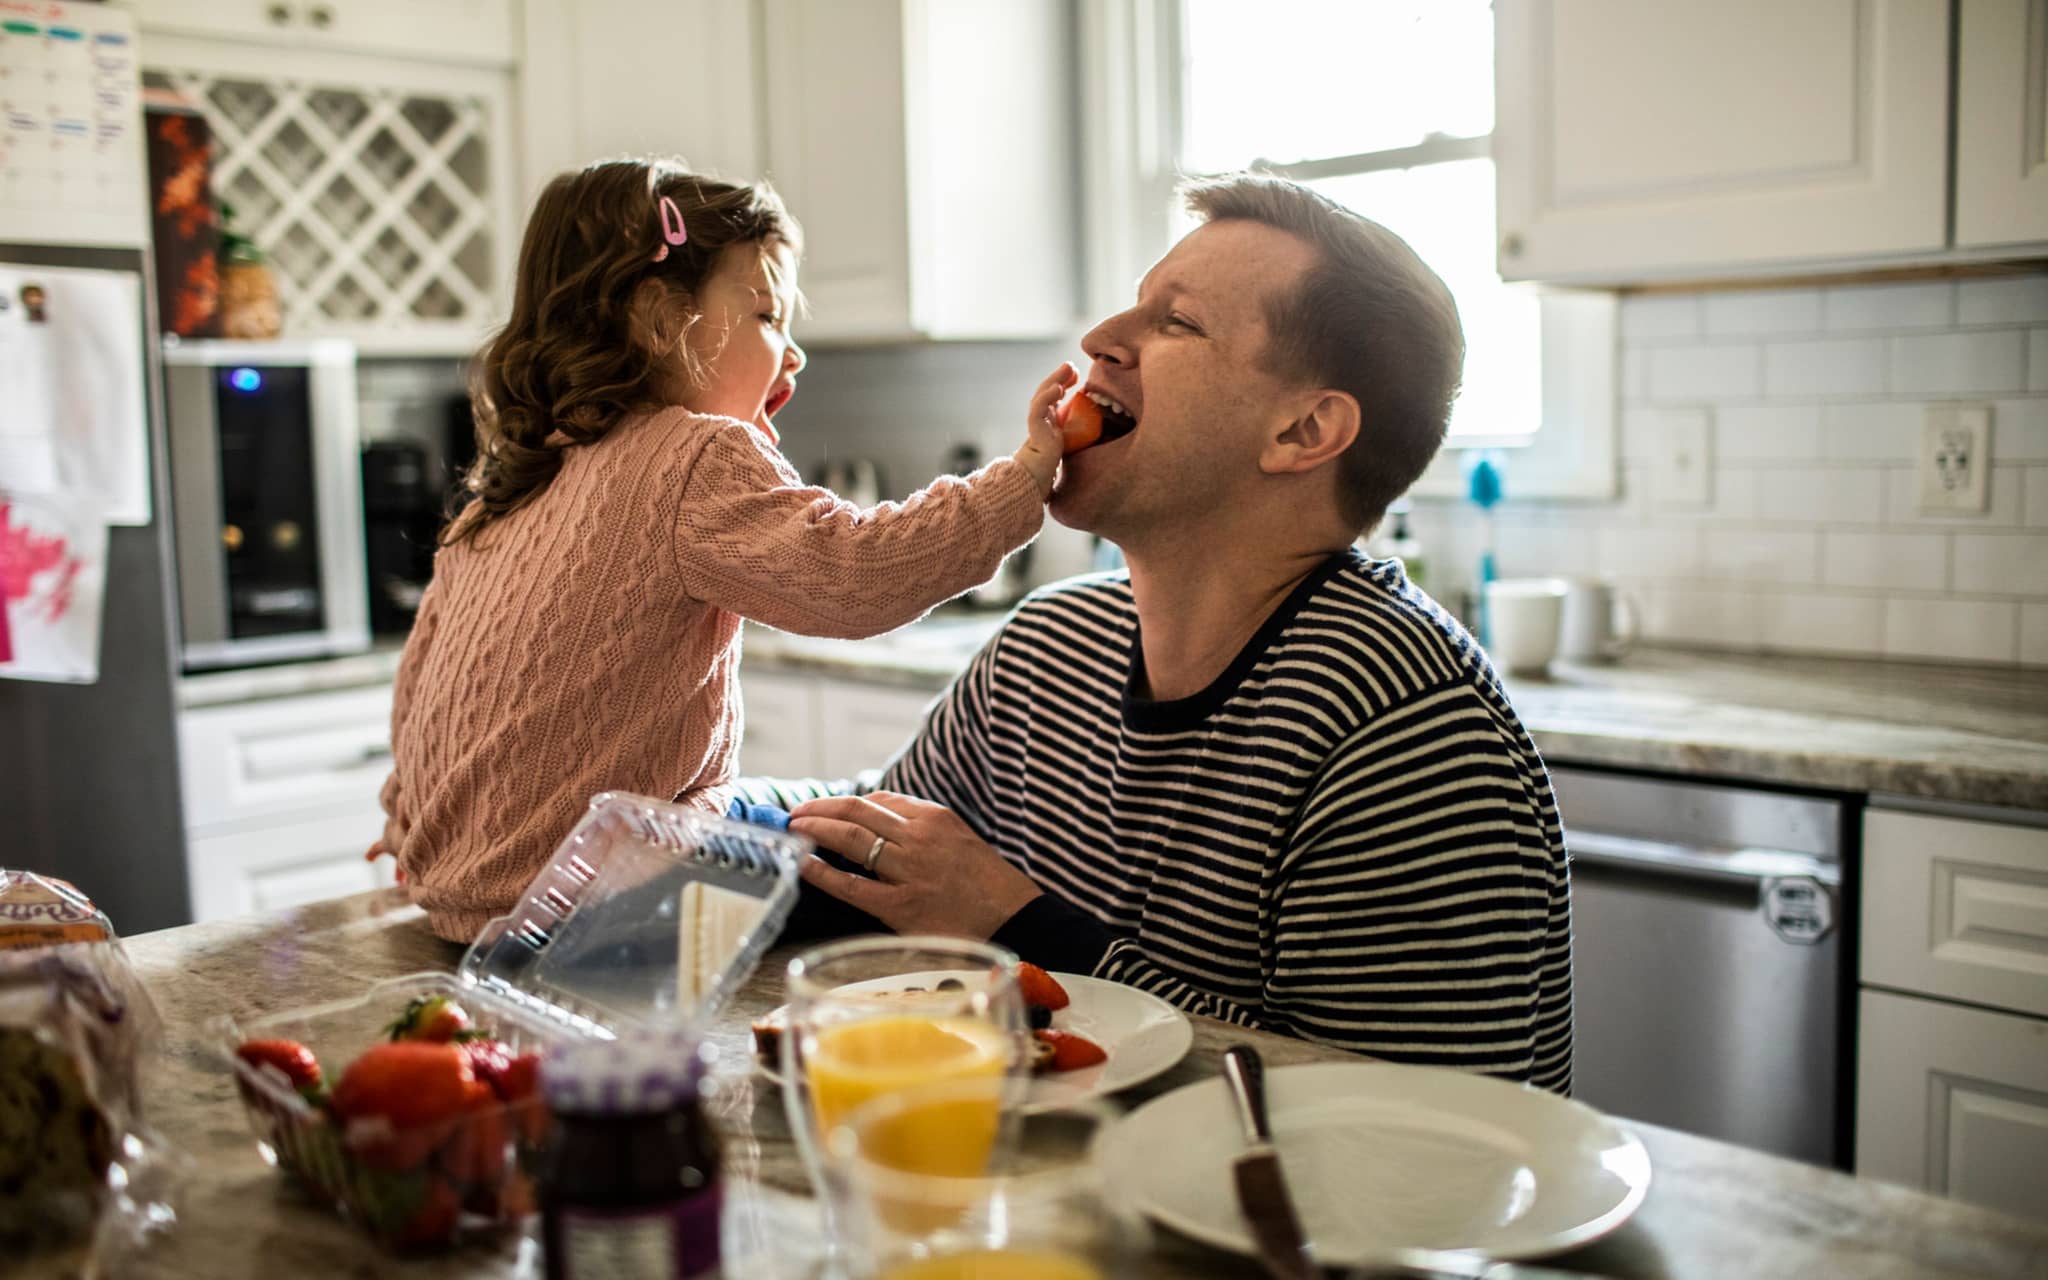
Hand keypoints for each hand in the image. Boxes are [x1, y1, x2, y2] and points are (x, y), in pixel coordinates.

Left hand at [789, 792, 1042, 939]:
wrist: (1017, 919)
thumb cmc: (988, 883)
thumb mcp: (959, 839)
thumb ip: (923, 827)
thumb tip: (879, 823)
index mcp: (935, 818)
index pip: (879, 800)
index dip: (846, 802)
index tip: (827, 807)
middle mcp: (919, 837)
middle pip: (858, 811)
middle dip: (821, 808)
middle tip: (796, 813)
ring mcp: (909, 871)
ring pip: (850, 838)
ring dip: (815, 829)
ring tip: (793, 829)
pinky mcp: (901, 906)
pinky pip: (852, 885)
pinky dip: (823, 872)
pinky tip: (803, 864)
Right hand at [1014, 362, 1076, 497]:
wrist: (1033, 483)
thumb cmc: (1048, 471)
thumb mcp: (1067, 450)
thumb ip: (1075, 441)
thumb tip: (1102, 440)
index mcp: (1048, 422)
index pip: (1054, 397)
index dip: (1063, 383)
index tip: (1076, 375)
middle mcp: (1041, 419)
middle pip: (1048, 391)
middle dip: (1060, 376)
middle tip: (1071, 365)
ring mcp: (1037, 423)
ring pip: (1043, 395)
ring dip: (1055, 379)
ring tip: (1067, 368)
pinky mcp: (1034, 430)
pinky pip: (1038, 409)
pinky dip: (1047, 396)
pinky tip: (1057, 387)